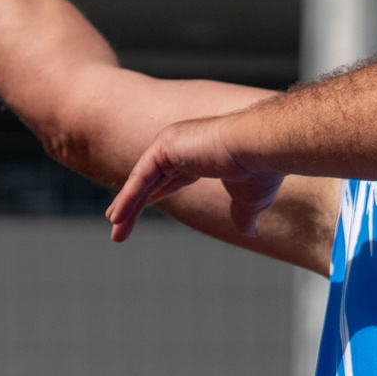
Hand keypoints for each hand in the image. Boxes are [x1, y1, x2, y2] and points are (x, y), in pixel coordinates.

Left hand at [106, 112, 288, 242]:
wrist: (261, 149)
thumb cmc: (260, 170)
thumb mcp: (250, 201)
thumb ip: (244, 214)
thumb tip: (252, 232)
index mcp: (201, 152)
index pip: (172, 176)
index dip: (155, 193)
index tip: (142, 206)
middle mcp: (182, 144)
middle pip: (151, 179)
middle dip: (134, 202)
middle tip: (118, 222)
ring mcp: (172, 144)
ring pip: (142, 180)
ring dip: (126, 204)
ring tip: (115, 227)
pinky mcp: (165, 149)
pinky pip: (140, 178)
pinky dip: (128, 197)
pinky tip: (117, 216)